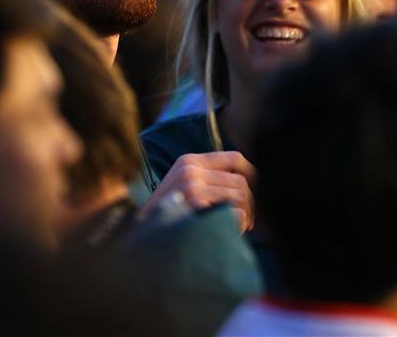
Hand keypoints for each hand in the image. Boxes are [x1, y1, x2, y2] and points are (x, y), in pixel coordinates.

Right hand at [141, 151, 255, 232]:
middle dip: (252, 202)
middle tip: (251, 221)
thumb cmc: (167, 217)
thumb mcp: (183, 188)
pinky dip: (239, 222)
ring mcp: (191, 185)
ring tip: (242, 227)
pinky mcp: (194, 203)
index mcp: (189, 161)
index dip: (253, 175)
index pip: (235, 158)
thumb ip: (209, 180)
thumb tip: (249, 185)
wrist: (140, 238)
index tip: (257, 194)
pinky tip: (234, 232)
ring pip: (240, 194)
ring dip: (247, 213)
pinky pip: (234, 209)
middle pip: (241, 179)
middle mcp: (190, 169)